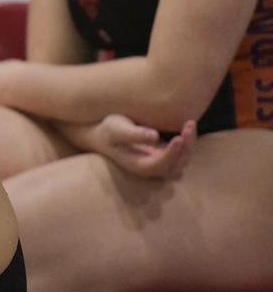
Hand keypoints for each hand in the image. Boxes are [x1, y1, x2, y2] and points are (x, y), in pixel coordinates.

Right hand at [78, 115, 195, 178]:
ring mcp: (158, 162)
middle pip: (176, 166)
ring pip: (182, 161)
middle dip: (186, 147)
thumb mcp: (116, 129)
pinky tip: (186, 125)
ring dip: (189, 145)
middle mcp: (150, 168)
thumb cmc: (107, 130)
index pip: (160, 165)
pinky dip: (187, 142)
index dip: (172, 153)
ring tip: (189, 123)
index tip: (179, 137)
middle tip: (188, 124)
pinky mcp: (163, 154)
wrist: (102, 132)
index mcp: (138, 165)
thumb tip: (154, 137)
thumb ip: (133, 134)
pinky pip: (182, 153)